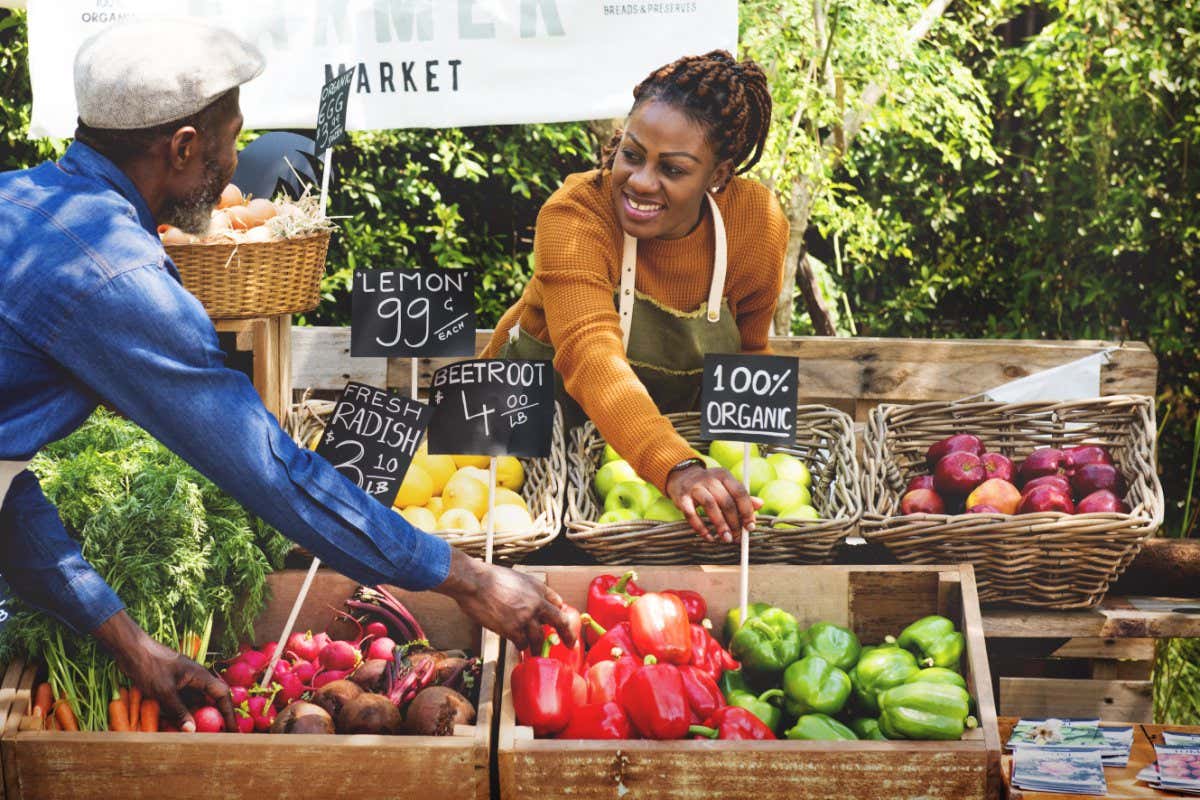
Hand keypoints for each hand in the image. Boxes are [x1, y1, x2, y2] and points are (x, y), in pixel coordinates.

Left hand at [93, 610, 236, 732]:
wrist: (131, 650)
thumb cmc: (150, 666)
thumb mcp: (165, 692)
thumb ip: (179, 711)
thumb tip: (192, 730)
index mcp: (201, 676)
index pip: (222, 695)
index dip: (229, 713)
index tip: (233, 731)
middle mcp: (195, 679)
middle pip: (210, 701)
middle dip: (213, 718)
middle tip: (215, 737)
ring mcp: (183, 682)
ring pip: (194, 703)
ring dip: (193, 717)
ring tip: (194, 736)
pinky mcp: (171, 685)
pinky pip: (180, 702)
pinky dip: (179, 713)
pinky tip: (173, 726)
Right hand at [434, 549, 573, 651]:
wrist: (475, 582)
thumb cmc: (490, 577)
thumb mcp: (517, 577)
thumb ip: (529, 589)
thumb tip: (537, 599)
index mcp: (538, 588)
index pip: (558, 602)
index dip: (561, 613)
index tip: (562, 621)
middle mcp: (537, 603)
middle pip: (560, 622)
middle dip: (567, 635)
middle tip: (570, 644)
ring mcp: (526, 618)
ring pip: (539, 639)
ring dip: (538, 647)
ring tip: (536, 654)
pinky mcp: (512, 629)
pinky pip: (522, 643)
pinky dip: (521, 646)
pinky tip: (519, 648)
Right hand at [665, 464, 760, 543]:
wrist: (680, 475)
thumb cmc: (708, 485)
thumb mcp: (725, 485)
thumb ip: (741, 496)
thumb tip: (760, 504)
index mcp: (724, 475)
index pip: (740, 492)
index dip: (747, 511)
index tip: (750, 527)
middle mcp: (710, 479)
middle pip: (726, 501)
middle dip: (734, 522)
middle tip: (737, 538)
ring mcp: (695, 487)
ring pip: (710, 506)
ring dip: (720, 525)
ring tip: (725, 539)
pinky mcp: (681, 497)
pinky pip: (691, 514)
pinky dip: (700, 528)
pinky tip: (708, 537)